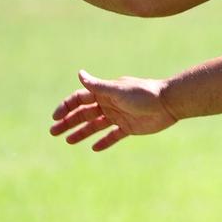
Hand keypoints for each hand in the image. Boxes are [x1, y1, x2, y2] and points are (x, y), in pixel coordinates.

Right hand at [50, 70, 177, 150]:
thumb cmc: (143, 94)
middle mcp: (109, 103)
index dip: (67, 107)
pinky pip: (112, 136)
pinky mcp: (128, 127)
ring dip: (81, 132)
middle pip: (84, 113)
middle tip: (53, 132)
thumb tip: (79, 73)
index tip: (56, 117)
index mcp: (105, 92)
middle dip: (68, 122)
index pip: (80, 99)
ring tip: (68, 141)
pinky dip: (103, 141)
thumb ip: (98, 86)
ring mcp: (118, 116)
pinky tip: (93, 148)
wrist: (168, 103)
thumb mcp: (117, 90)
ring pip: (95, 125)